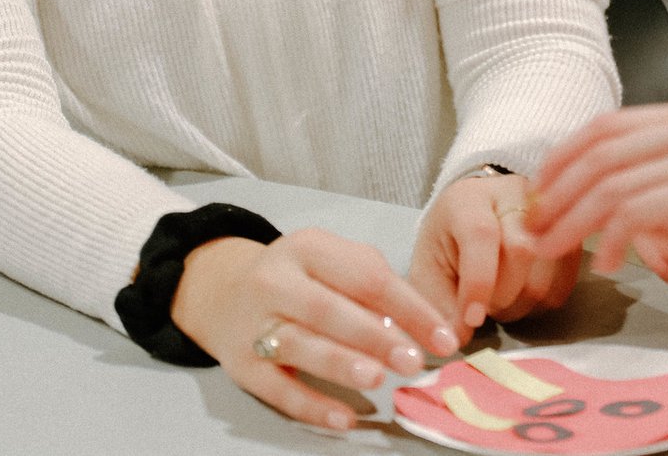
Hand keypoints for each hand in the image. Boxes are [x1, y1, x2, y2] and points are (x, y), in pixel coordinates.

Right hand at [170, 229, 460, 430]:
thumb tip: (416, 326)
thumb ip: (372, 284)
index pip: (366, 276)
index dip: (410, 307)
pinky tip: (344, 418)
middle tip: (413, 360)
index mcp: (307, 248)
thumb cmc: (298, 278)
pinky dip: (312, 406)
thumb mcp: (331, 261)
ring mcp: (254, 324)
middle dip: (375, 336)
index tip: (444, 337)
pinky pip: (278, 388)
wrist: (223, 292)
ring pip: (298, 344)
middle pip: (328, 309)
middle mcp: (275, 281)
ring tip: (377, 378)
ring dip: (340, 364)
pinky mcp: (241, 365)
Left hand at [408, 171, 577, 343]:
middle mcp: (512, 194)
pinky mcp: (567, 232)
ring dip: (524, 301)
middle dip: (502, 295)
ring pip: (548, 266)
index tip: (473, 319)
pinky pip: (565, 277)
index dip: (479, 282)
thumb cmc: (448, 245)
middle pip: (521, 250)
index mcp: (468, 199)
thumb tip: (455, 342)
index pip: (481, 234)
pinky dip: (544, 300)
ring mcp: (546, 210)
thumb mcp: (429, 272)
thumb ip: (437, 306)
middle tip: (484, 307)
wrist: (472, 218)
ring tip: (501, 301)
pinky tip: (522, 296)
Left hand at [523, 99, 667, 324]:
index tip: (538, 193)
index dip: (563, 158)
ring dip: (572, 221)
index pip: (607, 125)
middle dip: (557, 192)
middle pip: (601, 151)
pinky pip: (633, 212)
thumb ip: (640, 181)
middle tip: (534, 227)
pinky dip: (609, 240)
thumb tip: (566, 194)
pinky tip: (606, 263)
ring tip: (554, 249)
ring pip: (610, 183)